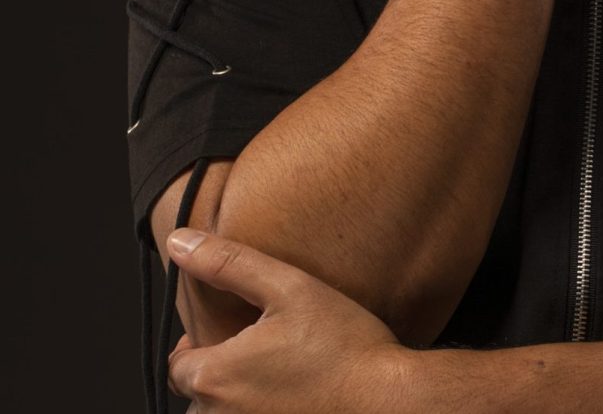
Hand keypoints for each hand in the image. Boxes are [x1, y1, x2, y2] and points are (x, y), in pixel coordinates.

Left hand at [165, 228, 410, 412]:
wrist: (388, 402)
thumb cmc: (343, 347)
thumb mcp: (288, 287)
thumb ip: (228, 263)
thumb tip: (180, 242)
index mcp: (216, 377)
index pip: (177, 365)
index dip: (196, 345)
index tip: (229, 333)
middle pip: (197, 396)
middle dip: (217, 374)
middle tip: (255, 352)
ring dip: (235, 400)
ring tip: (273, 377)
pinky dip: (258, 412)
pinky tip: (290, 397)